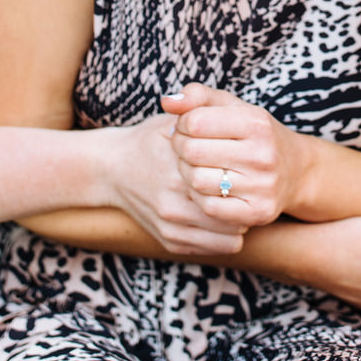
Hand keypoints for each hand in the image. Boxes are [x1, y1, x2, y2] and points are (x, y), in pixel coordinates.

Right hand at [101, 114, 248, 254]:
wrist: (110, 170)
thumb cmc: (147, 142)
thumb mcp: (170, 122)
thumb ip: (198, 111)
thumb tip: (228, 116)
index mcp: (180, 170)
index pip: (232, 184)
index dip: (246, 178)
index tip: (249, 170)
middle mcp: (174, 202)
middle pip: (234, 214)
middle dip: (245, 202)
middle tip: (248, 190)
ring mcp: (171, 226)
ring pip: (228, 237)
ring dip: (237, 223)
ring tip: (237, 205)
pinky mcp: (169, 242)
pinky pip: (212, 249)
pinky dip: (222, 238)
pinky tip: (222, 220)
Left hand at [163, 84, 316, 227]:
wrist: (295, 170)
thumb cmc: (254, 134)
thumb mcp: (232, 107)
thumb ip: (198, 96)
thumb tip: (167, 101)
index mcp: (256, 123)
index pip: (195, 121)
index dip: (182, 123)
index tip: (187, 127)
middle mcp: (263, 154)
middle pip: (192, 151)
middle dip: (181, 147)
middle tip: (185, 147)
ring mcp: (262, 186)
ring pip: (197, 180)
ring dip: (186, 172)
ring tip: (193, 165)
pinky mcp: (257, 212)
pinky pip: (208, 207)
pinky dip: (199, 197)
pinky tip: (205, 187)